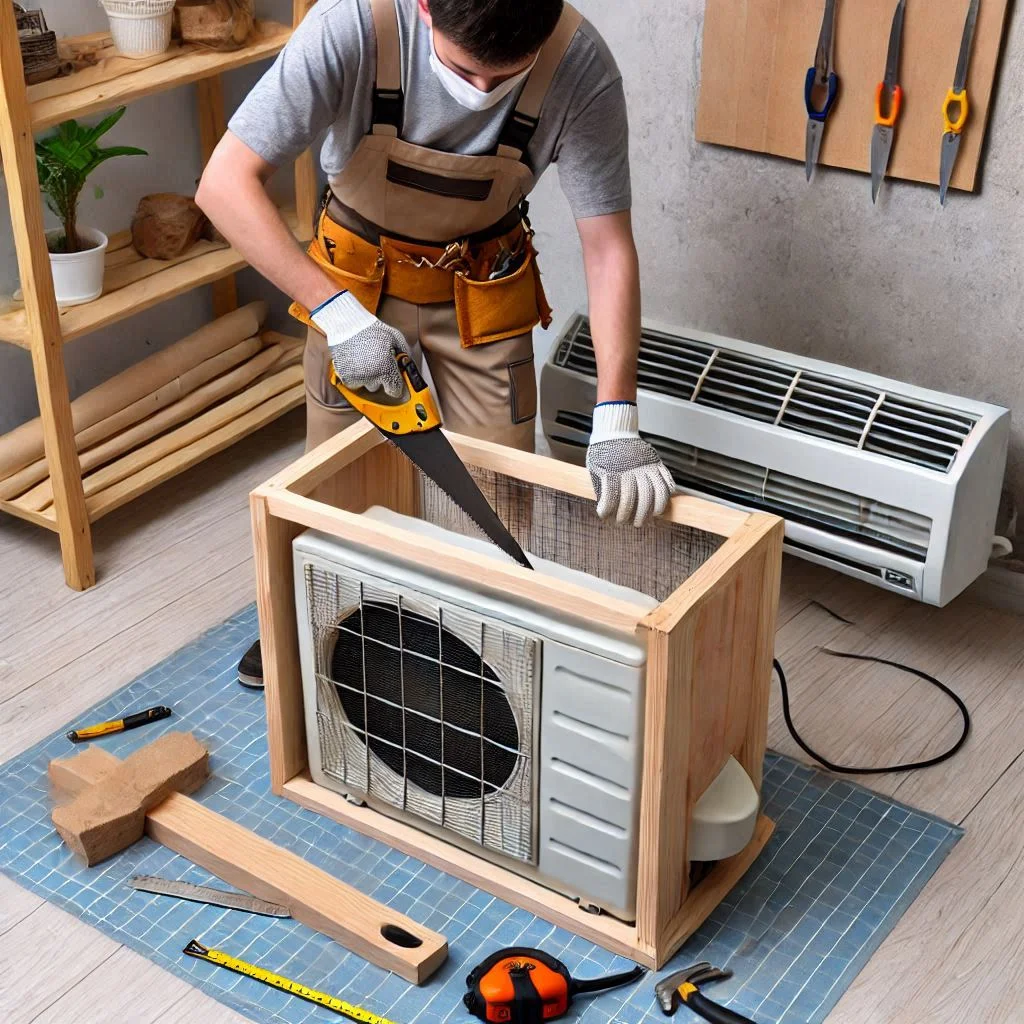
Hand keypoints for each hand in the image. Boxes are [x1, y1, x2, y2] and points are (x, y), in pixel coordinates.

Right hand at [312, 291, 412, 398]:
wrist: (348, 325)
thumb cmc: (372, 330)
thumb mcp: (395, 337)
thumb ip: (405, 352)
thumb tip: (408, 363)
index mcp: (386, 368)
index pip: (394, 390)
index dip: (395, 386)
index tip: (393, 383)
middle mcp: (372, 376)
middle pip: (377, 387)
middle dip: (378, 377)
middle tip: (375, 362)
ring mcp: (357, 377)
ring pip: (365, 385)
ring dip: (366, 377)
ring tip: (364, 360)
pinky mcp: (345, 376)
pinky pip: (353, 383)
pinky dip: (354, 376)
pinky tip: (356, 362)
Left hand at [586, 401, 673, 526]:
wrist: (615, 431)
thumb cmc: (603, 453)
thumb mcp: (595, 468)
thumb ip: (601, 488)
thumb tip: (606, 512)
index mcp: (613, 470)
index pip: (612, 496)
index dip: (608, 510)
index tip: (605, 516)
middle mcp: (631, 469)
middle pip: (635, 498)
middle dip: (632, 515)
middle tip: (632, 523)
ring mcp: (646, 466)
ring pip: (656, 492)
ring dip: (654, 508)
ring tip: (651, 516)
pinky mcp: (656, 463)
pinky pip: (667, 481)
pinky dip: (667, 495)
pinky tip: (662, 504)